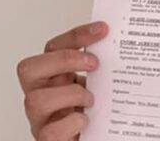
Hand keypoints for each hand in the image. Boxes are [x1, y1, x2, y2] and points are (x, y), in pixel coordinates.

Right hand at [16, 21, 107, 140]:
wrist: (90, 138)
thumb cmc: (92, 113)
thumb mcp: (95, 86)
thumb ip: (101, 70)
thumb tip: (128, 47)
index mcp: (54, 77)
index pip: (53, 48)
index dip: (75, 36)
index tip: (103, 29)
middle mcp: (42, 95)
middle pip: (30, 69)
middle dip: (64, 60)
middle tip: (94, 63)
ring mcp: (41, 118)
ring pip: (36, 100)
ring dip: (70, 95)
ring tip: (92, 99)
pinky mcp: (48, 139)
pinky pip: (50, 131)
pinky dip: (72, 122)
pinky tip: (87, 119)